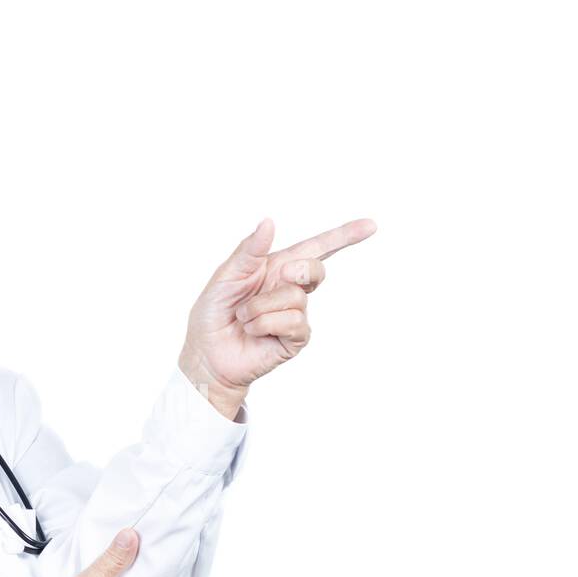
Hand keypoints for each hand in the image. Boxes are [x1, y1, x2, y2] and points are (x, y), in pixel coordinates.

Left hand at [179, 217, 376, 417]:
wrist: (207, 354)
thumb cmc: (213, 313)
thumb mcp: (226, 275)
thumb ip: (248, 250)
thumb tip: (269, 222)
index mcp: (276, 268)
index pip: (316, 248)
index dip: (344, 236)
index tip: (370, 226)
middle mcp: (289, 289)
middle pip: (316, 269)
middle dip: (301, 270)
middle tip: (281, 276)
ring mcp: (295, 315)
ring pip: (296, 298)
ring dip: (261, 307)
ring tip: (244, 318)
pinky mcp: (295, 339)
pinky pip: (293, 322)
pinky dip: (266, 323)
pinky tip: (253, 331)